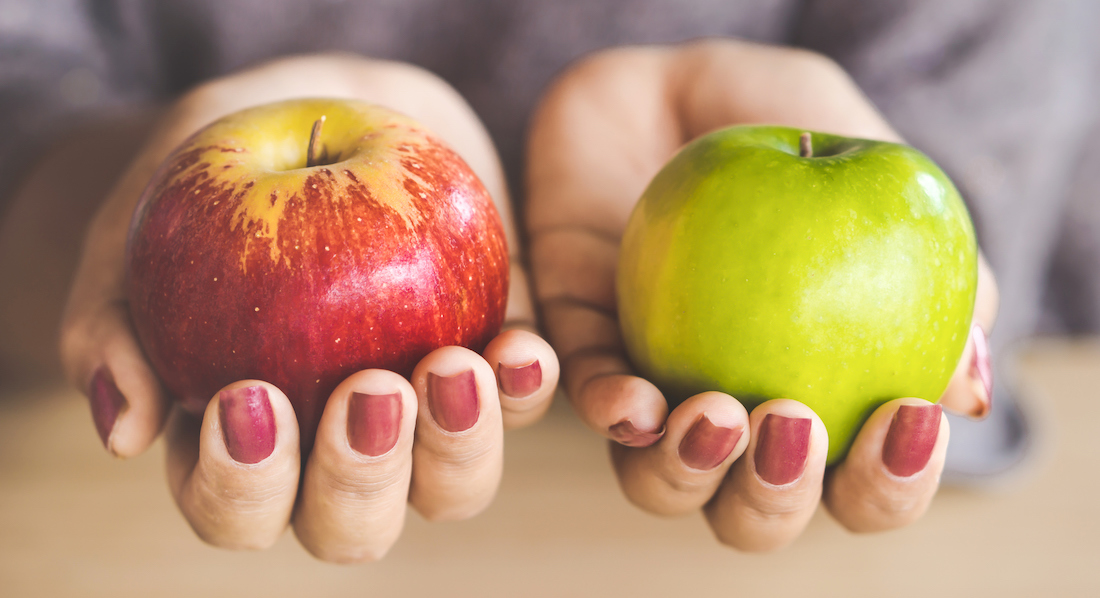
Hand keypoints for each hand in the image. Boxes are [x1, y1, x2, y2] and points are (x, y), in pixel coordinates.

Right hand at [59, 54, 558, 560]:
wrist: (326, 109)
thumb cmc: (218, 167)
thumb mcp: (152, 210)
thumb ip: (115, 313)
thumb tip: (122, 430)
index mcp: (244, 441)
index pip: (235, 506)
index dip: (242, 483)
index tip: (250, 397)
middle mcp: (337, 451)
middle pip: (351, 525)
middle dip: (360, 478)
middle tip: (368, 392)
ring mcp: (424, 418)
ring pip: (449, 487)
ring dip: (457, 446)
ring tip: (452, 367)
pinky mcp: (494, 367)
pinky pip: (523, 402)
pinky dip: (528, 386)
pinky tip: (521, 348)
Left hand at [525, 39, 996, 549]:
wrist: (667, 81)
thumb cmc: (782, 128)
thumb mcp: (877, 175)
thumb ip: (940, 267)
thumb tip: (971, 386)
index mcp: (815, 393)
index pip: (861, 482)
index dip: (890, 482)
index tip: (908, 415)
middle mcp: (733, 410)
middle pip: (755, 513)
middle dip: (778, 500)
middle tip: (797, 424)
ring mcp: (652, 384)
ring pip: (660, 483)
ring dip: (689, 471)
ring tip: (720, 414)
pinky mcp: (579, 345)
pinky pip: (582, 397)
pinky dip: (609, 410)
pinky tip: (635, 405)